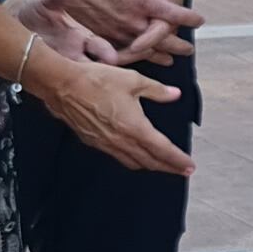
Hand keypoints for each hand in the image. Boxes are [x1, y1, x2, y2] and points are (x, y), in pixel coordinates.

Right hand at [21, 30, 191, 174]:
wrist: (63, 85)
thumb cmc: (97, 80)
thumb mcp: (133, 80)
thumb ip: (157, 91)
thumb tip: (175, 95)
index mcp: (135, 127)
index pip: (163, 150)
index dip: (178, 160)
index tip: (190, 167)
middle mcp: (121, 141)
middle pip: (150, 161)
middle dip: (168, 167)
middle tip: (182, 171)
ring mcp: (106, 144)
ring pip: (133, 162)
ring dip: (150, 165)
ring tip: (162, 165)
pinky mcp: (94, 141)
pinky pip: (117, 156)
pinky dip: (131, 159)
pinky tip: (134, 155)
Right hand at [58, 0, 197, 64]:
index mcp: (140, 1)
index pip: (171, 13)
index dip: (187, 17)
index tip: (199, 20)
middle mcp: (131, 20)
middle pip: (161, 38)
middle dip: (177, 45)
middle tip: (189, 49)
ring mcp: (116, 31)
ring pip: (144, 49)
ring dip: (159, 55)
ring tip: (170, 60)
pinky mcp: (102, 37)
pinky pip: (124, 52)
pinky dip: (136, 57)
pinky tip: (140, 60)